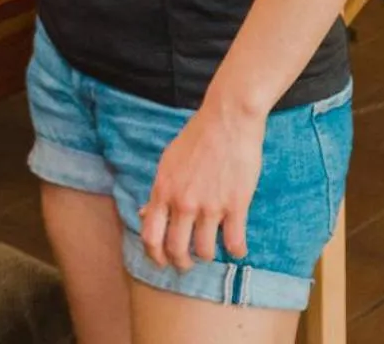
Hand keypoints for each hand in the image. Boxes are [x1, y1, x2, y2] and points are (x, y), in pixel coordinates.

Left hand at [139, 103, 264, 271]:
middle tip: (187, 264)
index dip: (154, 255)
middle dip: (181, 263)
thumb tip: (145, 213)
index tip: (162, 261)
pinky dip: (237, 251)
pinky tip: (237, 248)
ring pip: (205, 251)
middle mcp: (183, 202)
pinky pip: (234, 243)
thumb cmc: (197, 137)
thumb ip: (159, 190)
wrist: (228, 119)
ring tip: (211, 251)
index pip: (150, 236)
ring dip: (208, 256)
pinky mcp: (236, 205)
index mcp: (163, 190)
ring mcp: (210, 205)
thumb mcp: (168, 162)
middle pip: (177, 249)